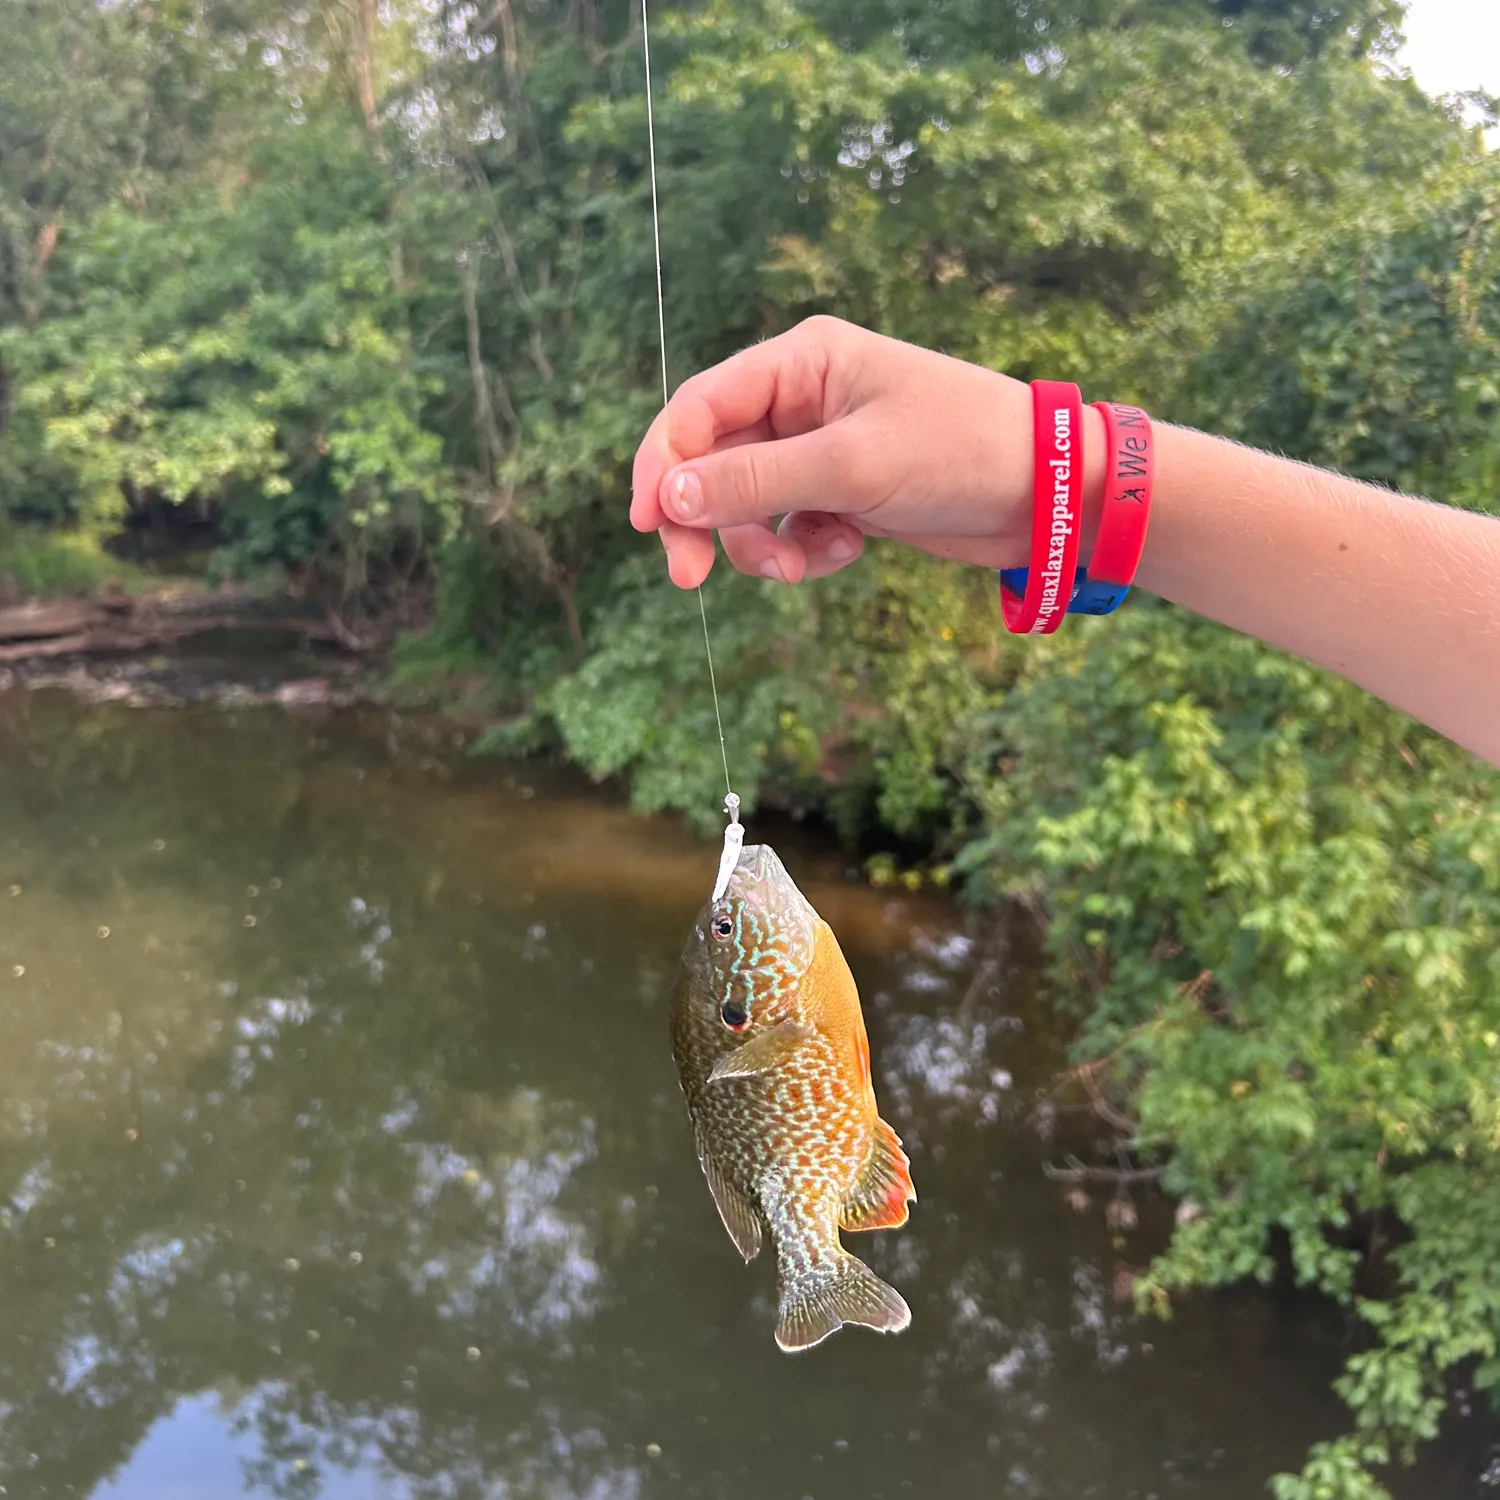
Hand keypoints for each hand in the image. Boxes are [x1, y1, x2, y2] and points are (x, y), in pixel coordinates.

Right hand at [630, 315, 1100, 587]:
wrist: (1048, 492)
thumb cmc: (959, 450)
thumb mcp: (851, 466)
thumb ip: (755, 482)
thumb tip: (666, 496)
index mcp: (801, 362)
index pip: (700, 408)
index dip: (661, 462)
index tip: (647, 524)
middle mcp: (803, 399)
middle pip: (713, 461)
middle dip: (705, 519)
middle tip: (691, 577)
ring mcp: (822, 448)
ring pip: (748, 504)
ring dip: (762, 544)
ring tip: (806, 566)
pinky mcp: (844, 491)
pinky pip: (790, 526)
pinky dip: (805, 550)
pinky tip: (847, 554)